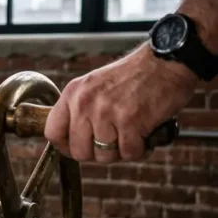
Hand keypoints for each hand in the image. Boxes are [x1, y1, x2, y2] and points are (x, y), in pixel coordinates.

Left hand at [45, 44, 195, 162]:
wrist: (165, 62)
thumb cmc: (134, 76)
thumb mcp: (95, 86)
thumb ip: (80, 110)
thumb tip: (72, 140)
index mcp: (73, 93)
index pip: (52, 132)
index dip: (65, 147)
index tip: (78, 149)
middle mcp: (85, 103)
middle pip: (79, 151)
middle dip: (98, 154)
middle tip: (114, 143)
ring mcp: (106, 112)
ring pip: (105, 155)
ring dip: (121, 151)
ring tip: (132, 134)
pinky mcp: (129, 121)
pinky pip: (129, 153)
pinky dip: (139, 149)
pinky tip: (144, 134)